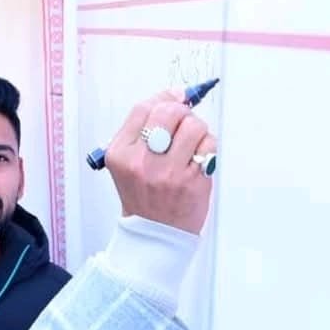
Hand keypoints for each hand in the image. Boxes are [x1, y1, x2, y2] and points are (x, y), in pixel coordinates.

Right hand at [104, 91, 216, 234]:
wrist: (155, 234)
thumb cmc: (145, 196)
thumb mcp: (129, 163)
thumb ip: (144, 130)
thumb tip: (176, 95)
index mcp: (121, 154)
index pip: (143, 109)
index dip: (163, 97)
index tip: (176, 97)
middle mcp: (142, 162)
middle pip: (169, 111)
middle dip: (182, 112)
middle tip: (183, 125)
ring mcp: (168, 172)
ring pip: (193, 125)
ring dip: (197, 130)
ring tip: (191, 145)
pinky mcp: (192, 181)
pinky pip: (208, 145)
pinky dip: (207, 147)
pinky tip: (198, 159)